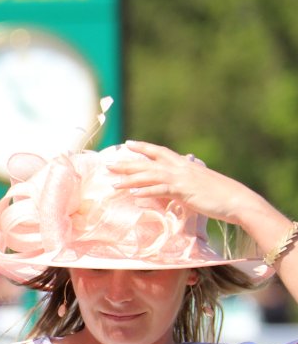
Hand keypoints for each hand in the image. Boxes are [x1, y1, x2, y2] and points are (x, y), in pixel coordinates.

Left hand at [108, 141, 263, 226]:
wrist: (236, 199)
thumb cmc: (219, 195)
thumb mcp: (197, 186)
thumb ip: (183, 184)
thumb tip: (173, 188)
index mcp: (184, 164)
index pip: (159, 151)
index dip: (143, 147)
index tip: (127, 144)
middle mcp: (180, 167)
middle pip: (148, 163)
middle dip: (127, 163)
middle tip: (108, 164)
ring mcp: (181, 178)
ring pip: (150, 175)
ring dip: (130, 179)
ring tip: (113, 183)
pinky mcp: (183, 191)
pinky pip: (161, 190)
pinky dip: (146, 191)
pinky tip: (132, 195)